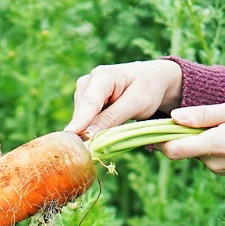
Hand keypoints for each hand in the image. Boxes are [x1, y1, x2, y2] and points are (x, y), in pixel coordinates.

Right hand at [65, 60, 183, 137]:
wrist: (154, 79)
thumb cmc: (148, 88)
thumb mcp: (136, 104)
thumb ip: (112, 118)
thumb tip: (88, 135)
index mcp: (102, 76)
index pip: (89, 103)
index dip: (80, 122)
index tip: (70, 136)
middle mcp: (88, 82)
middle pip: (82, 113)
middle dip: (86, 130)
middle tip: (95, 150)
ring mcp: (85, 92)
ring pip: (81, 119)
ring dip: (90, 130)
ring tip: (108, 135)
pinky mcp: (86, 102)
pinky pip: (85, 120)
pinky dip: (93, 128)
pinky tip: (104, 130)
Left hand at [157, 100, 224, 180]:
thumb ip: (204, 115)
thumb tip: (173, 117)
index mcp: (218, 145)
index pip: (173, 150)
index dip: (159, 139)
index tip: (153, 126)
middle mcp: (216, 163)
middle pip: (183, 150)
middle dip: (182, 135)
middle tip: (194, 116)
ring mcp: (222, 171)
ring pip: (197, 154)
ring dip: (200, 141)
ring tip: (222, 124)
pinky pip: (210, 159)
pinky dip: (212, 147)